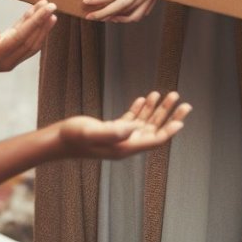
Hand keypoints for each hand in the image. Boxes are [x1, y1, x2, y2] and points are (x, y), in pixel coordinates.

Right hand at [0, 0, 55, 83]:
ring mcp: (8, 59)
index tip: (48, 7)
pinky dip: (29, 28)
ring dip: (40, 27)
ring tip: (49, 11)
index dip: (37, 21)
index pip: (24, 36)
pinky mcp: (6, 55)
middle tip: (53, 6)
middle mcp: (7, 60)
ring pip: (30, 42)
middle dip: (43, 23)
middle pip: (31, 39)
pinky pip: (23, 41)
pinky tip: (32, 15)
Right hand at [59, 91, 191, 158]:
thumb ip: (113, 131)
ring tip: (167, 94)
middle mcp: (126, 145)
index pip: (154, 140)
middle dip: (169, 116)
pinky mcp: (112, 131)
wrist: (58, 141)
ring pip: (145, 124)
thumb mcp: (93, 131)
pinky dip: (140, 109)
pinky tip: (145, 99)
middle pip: (154, 130)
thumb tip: (133, 128)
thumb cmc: (73, 136)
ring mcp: (120, 138)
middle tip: (183, 102)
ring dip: (157, 110)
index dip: (170, 129)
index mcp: (125, 148)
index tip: (182, 118)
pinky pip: (132, 121)